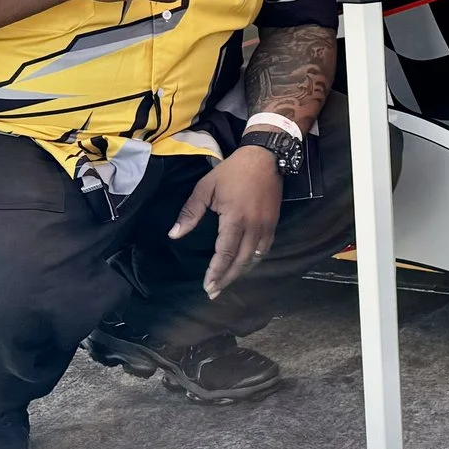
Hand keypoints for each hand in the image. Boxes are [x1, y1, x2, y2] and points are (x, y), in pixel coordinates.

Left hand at [170, 145, 282, 297]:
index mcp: (235, 219)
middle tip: (214, 292)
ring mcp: (266, 226)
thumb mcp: (206, 188)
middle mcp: (253, 227)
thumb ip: (190, 213)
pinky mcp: (273, 223)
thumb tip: (174, 235)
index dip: (216, 272)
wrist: (265, 157)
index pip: (225, 253)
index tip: (207, 286)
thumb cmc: (232, 172)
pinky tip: (245, 265)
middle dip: (227, 279)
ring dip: (241, 273)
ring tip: (227, 282)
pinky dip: (254, 261)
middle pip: (241, 262)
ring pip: (255, 258)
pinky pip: (265, 249)